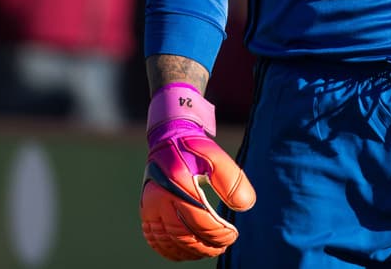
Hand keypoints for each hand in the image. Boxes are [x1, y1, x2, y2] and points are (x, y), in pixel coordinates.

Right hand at [140, 83, 255, 259]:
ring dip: (193, 252)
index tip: (233, 234)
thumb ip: (233, 181)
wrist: (169, 139)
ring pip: (170, 242)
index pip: (201, 221)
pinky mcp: (145, 213)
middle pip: (185, 236)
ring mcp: (149, 207)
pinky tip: (189, 251)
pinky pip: (156, 241)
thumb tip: (245, 206)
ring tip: (211, 249)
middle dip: (207, 246)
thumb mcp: (217, 158)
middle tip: (223, 245)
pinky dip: (173, 251)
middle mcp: (159, 197)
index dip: (219, 234)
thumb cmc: (196, 150)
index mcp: (178, 182)